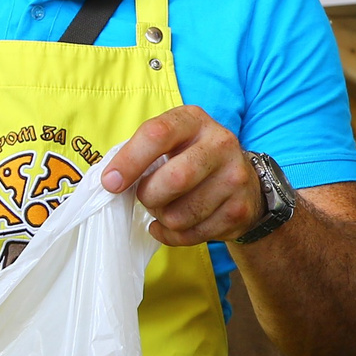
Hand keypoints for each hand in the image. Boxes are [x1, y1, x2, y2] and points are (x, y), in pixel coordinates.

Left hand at [101, 105, 266, 247]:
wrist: (244, 183)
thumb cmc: (190, 159)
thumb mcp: (171, 142)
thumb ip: (142, 152)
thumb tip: (112, 181)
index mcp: (194, 120)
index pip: (157, 134)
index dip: (129, 161)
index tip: (111, 183)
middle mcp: (220, 144)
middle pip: (174, 179)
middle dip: (149, 196)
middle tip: (146, 196)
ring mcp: (234, 178)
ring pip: (181, 215)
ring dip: (162, 217)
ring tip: (166, 208)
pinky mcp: (239, 210)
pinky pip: (191, 234)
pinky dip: (172, 235)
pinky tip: (174, 225)